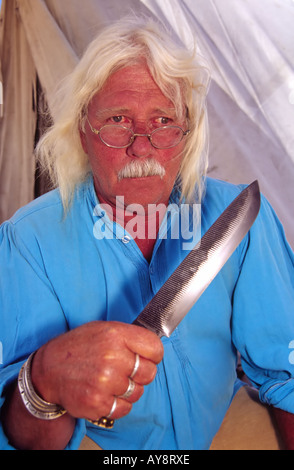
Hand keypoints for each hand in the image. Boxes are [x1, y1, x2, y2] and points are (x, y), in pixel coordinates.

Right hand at [31, 321, 162, 421]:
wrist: (48, 370)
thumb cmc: (78, 347)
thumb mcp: (103, 329)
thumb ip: (128, 337)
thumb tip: (153, 348)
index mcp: (116, 335)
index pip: (155, 348)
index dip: (153, 355)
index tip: (146, 357)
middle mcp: (113, 357)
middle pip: (150, 373)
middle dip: (140, 374)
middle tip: (124, 371)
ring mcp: (105, 381)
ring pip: (137, 393)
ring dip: (127, 390)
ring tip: (109, 381)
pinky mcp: (98, 403)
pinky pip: (124, 409)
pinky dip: (116, 404)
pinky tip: (104, 393)